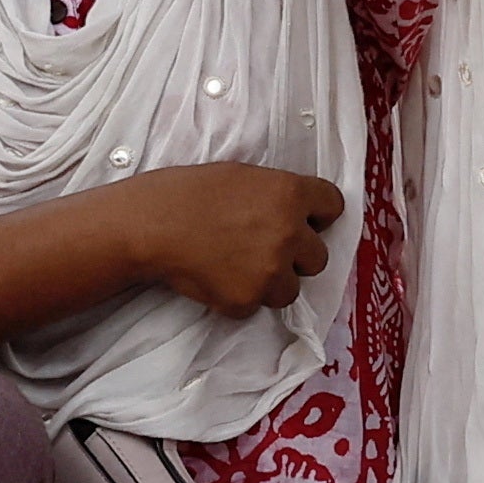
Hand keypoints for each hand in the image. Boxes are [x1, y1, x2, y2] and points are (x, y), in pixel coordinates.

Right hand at [124, 161, 344, 314]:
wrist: (150, 224)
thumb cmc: (188, 192)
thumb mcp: (242, 177)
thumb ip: (278, 195)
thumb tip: (298, 215)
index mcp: (291, 193)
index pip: (334, 206)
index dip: (317, 215)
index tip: (303, 221)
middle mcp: (289, 233)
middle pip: (318, 257)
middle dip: (296, 256)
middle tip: (263, 248)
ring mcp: (270, 271)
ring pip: (291, 289)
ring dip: (272, 282)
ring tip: (237, 266)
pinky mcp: (247, 299)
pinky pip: (255, 306)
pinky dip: (239, 297)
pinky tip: (216, 277)